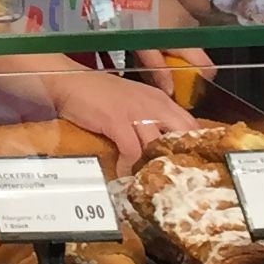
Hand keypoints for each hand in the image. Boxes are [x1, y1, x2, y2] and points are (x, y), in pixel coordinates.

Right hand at [44, 65, 196, 173]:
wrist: (69, 81)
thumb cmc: (98, 95)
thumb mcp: (132, 104)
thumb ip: (148, 121)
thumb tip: (159, 148)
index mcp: (160, 100)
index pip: (190, 124)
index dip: (194, 146)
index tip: (191, 166)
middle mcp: (153, 104)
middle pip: (183, 134)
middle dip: (181, 157)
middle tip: (175, 179)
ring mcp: (136, 111)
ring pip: (158, 145)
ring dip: (154, 166)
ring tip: (150, 182)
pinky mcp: (117, 120)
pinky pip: (132, 150)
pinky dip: (130, 166)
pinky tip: (125, 175)